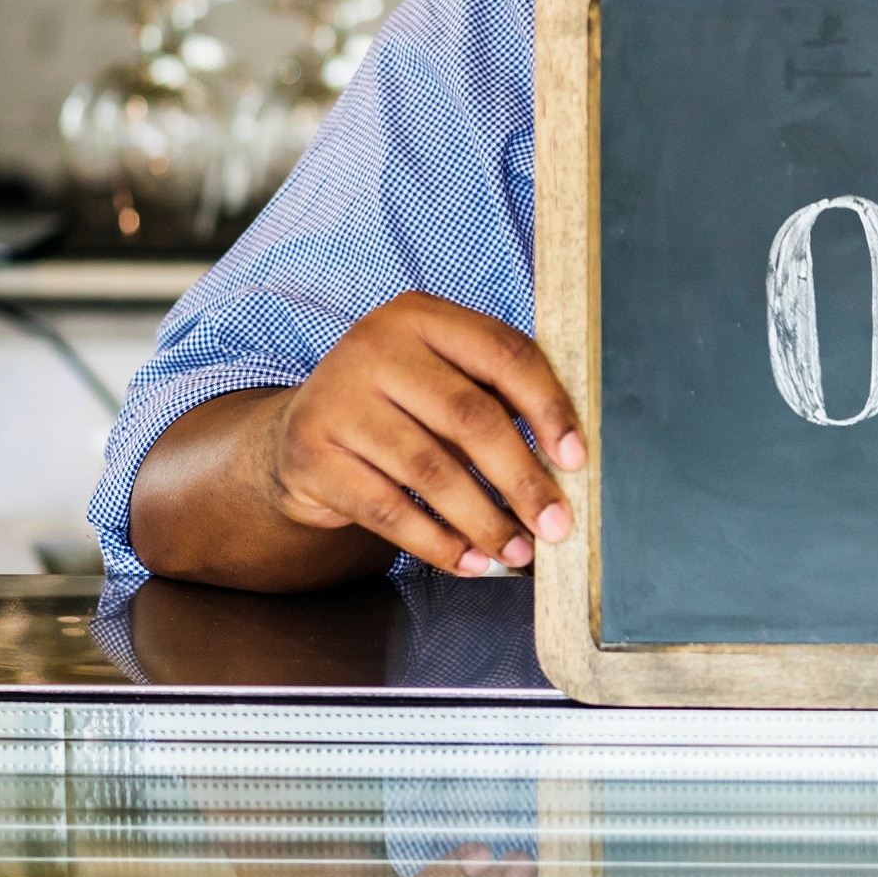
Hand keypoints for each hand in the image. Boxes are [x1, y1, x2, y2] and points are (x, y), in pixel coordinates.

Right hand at [265, 293, 584, 577]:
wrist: (300, 433)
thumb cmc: (401, 407)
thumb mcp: (446, 381)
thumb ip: (500, 400)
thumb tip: (567, 464)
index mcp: (422, 315)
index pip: (503, 353)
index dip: (547, 407)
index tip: (576, 460)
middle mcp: (374, 347)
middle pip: (470, 416)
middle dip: (521, 479)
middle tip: (556, 524)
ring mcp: (336, 400)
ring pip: (431, 471)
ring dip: (484, 521)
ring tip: (518, 552)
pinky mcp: (311, 455)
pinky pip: (389, 510)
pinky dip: (437, 543)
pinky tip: (470, 561)